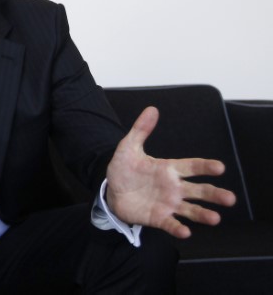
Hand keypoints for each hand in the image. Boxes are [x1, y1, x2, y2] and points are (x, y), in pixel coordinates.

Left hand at [106, 106, 236, 238]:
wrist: (110, 191)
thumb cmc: (124, 169)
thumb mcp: (129, 147)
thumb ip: (141, 130)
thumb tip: (152, 109)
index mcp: (170, 169)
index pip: (192, 166)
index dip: (205, 166)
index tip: (219, 167)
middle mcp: (174, 187)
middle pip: (199, 191)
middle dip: (214, 194)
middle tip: (230, 198)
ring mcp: (168, 204)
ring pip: (190, 210)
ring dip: (203, 214)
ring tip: (215, 218)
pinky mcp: (158, 217)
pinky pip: (171, 223)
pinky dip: (178, 228)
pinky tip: (186, 232)